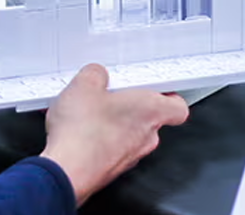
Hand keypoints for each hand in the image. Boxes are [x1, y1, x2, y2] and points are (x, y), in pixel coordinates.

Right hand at [41, 64, 188, 205]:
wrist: (67, 169)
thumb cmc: (83, 132)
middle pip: (150, 118)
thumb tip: (96, 74)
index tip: (155, 86)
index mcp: (149, 111)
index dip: (168, 94)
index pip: (177, 106)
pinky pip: (113, 146)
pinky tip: (81, 128)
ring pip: (130, 133)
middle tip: (111, 92)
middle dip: (131, 104)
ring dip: (114, 121)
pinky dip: (101, 137)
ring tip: (89, 109)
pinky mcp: (112, 167)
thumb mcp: (84, 84)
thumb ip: (96, 74)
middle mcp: (146, 136)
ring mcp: (130, 155)